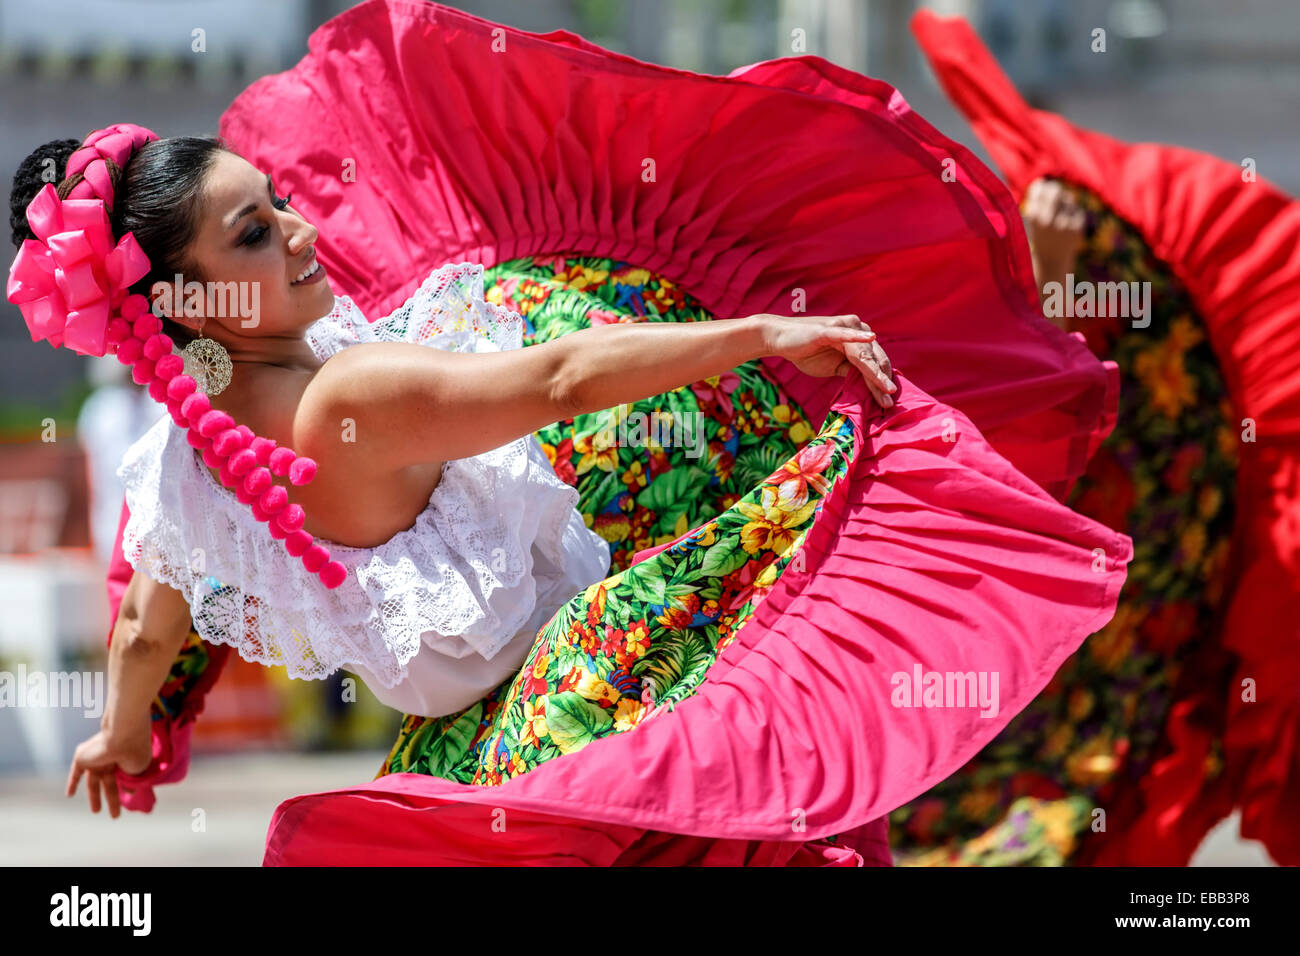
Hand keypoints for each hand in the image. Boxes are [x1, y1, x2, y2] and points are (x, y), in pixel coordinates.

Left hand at [66, 724, 152, 817]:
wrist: (122, 736)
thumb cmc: (134, 752)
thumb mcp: (138, 770)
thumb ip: (131, 782)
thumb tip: (129, 793)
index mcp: (124, 758)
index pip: (123, 777)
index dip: (127, 788)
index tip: (131, 796)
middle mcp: (110, 757)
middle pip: (109, 783)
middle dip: (111, 799)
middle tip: (115, 815)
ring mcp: (96, 758)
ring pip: (93, 782)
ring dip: (94, 797)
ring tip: (96, 811)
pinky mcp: (82, 758)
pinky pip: (76, 773)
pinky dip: (72, 783)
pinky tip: (69, 795)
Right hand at [761, 313, 895, 408]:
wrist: (780, 339)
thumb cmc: (807, 352)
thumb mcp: (834, 366)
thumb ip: (851, 372)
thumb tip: (868, 388)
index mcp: (858, 338)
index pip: (875, 361)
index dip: (882, 380)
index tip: (889, 400)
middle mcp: (856, 328)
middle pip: (873, 359)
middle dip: (882, 381)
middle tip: (890, 401)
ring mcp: (843, 327)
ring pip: (863, 354)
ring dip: (875, 372)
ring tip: (885, 388)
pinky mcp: (828, 329)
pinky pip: (844, 335)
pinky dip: (857, 337)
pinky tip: (870, 338)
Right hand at [1023, 177, 1085, 294]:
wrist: (1052, 263)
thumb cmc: (1040, 239)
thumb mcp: (1033, 222)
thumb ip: (1037, 203)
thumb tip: (1043, 182)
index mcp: (1034, 219)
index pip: (1040, 190)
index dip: (1039, 187)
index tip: (1039, 187)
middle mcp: (1049, 220)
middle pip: (1055, 190)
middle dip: (1053, 190)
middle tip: (1052, 191)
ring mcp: (1065, 223)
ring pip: (1067, 200)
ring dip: (1063, 203)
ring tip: (1058, 216)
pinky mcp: (1078, 226)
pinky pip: (1076, 210)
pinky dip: (1071, 213)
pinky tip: (1066, 223)